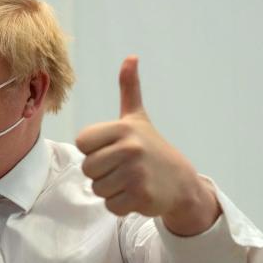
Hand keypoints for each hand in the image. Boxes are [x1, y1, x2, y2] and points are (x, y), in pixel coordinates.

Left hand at [76, 56, 200, 217]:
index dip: (93, 150)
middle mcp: (130, 148)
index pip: (82, 143)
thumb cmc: (151, 148)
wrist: (181, 181)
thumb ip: (129, 89)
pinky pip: (110, 206)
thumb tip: (131, 57)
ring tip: (130, 181)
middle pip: (87, 169)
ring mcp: (136, 173)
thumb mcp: (138, 118)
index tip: (112, 149)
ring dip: (110, 190)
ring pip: (97, 189)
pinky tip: (136, 194)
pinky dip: (120, 205)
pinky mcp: (141, 196)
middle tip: (122, 168)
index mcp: (123, 128)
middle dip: (101, 173)